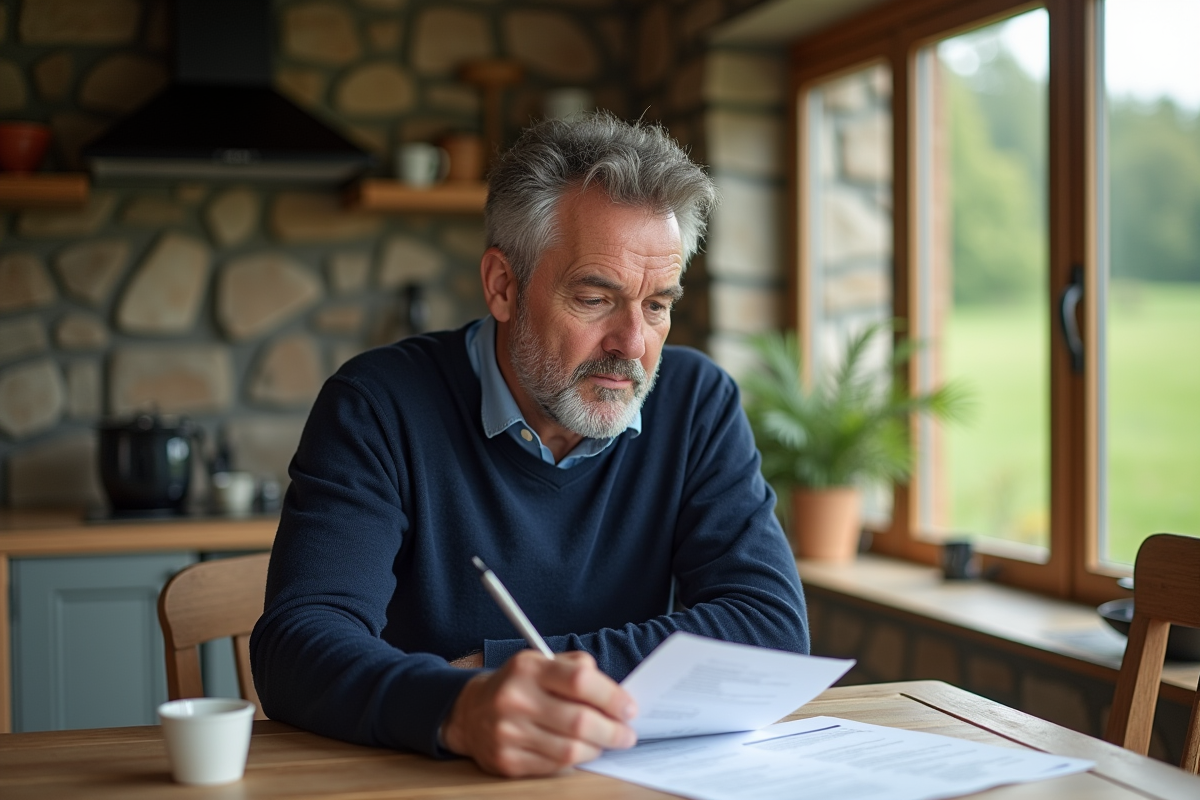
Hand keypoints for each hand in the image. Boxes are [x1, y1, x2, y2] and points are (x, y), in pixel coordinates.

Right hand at [441, 650, 637, 776]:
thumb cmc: (518, 685)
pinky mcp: (507, 761)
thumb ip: (577, 668)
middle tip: (626, 734)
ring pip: (570, 750)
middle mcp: (516, 699)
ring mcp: (509, 733)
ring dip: (596, 749)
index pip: (580, 680)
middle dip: (612, 731)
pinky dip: (574, 761)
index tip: (629, 708)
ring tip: (604, 742)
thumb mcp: (542, 662)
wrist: (470, 712)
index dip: (612, 697)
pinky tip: (580, 751)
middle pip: (579, 721)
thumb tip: (616, 694)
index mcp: (528, 668)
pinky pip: (554, 767)